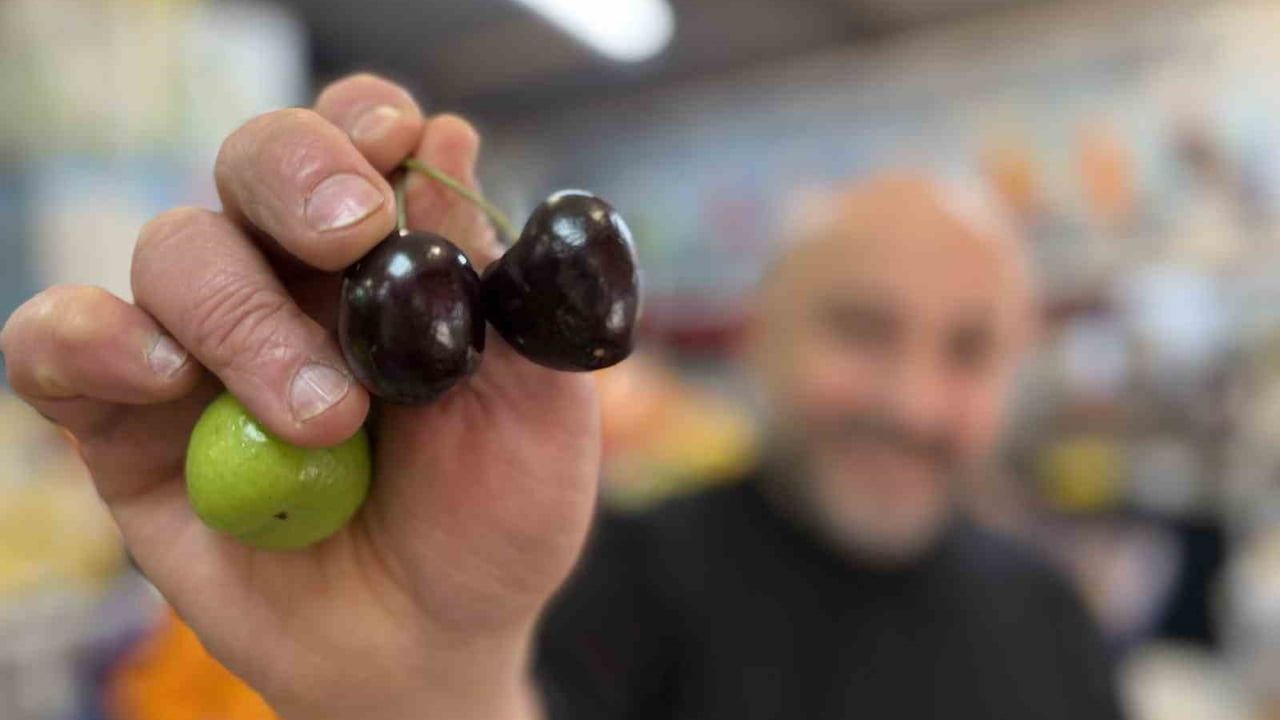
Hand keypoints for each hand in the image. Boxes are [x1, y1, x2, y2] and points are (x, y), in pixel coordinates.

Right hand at [0, 74, 599, 719]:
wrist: (426, 645)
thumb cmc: (491, 522)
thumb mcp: (537, 420)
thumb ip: (508, 301)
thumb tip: (455, 147)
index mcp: (394, 257)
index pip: (360, 139)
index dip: (365, 121)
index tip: (395, 140)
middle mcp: (292, 278)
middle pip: (256, 162)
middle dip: (298, 178)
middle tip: (352, 236)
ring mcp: (204, 344)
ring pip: (176, 251)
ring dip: (244, 317)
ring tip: (326, 419)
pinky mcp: (127, 421)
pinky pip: (62, 346)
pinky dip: (90, 340)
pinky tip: (160, 377)